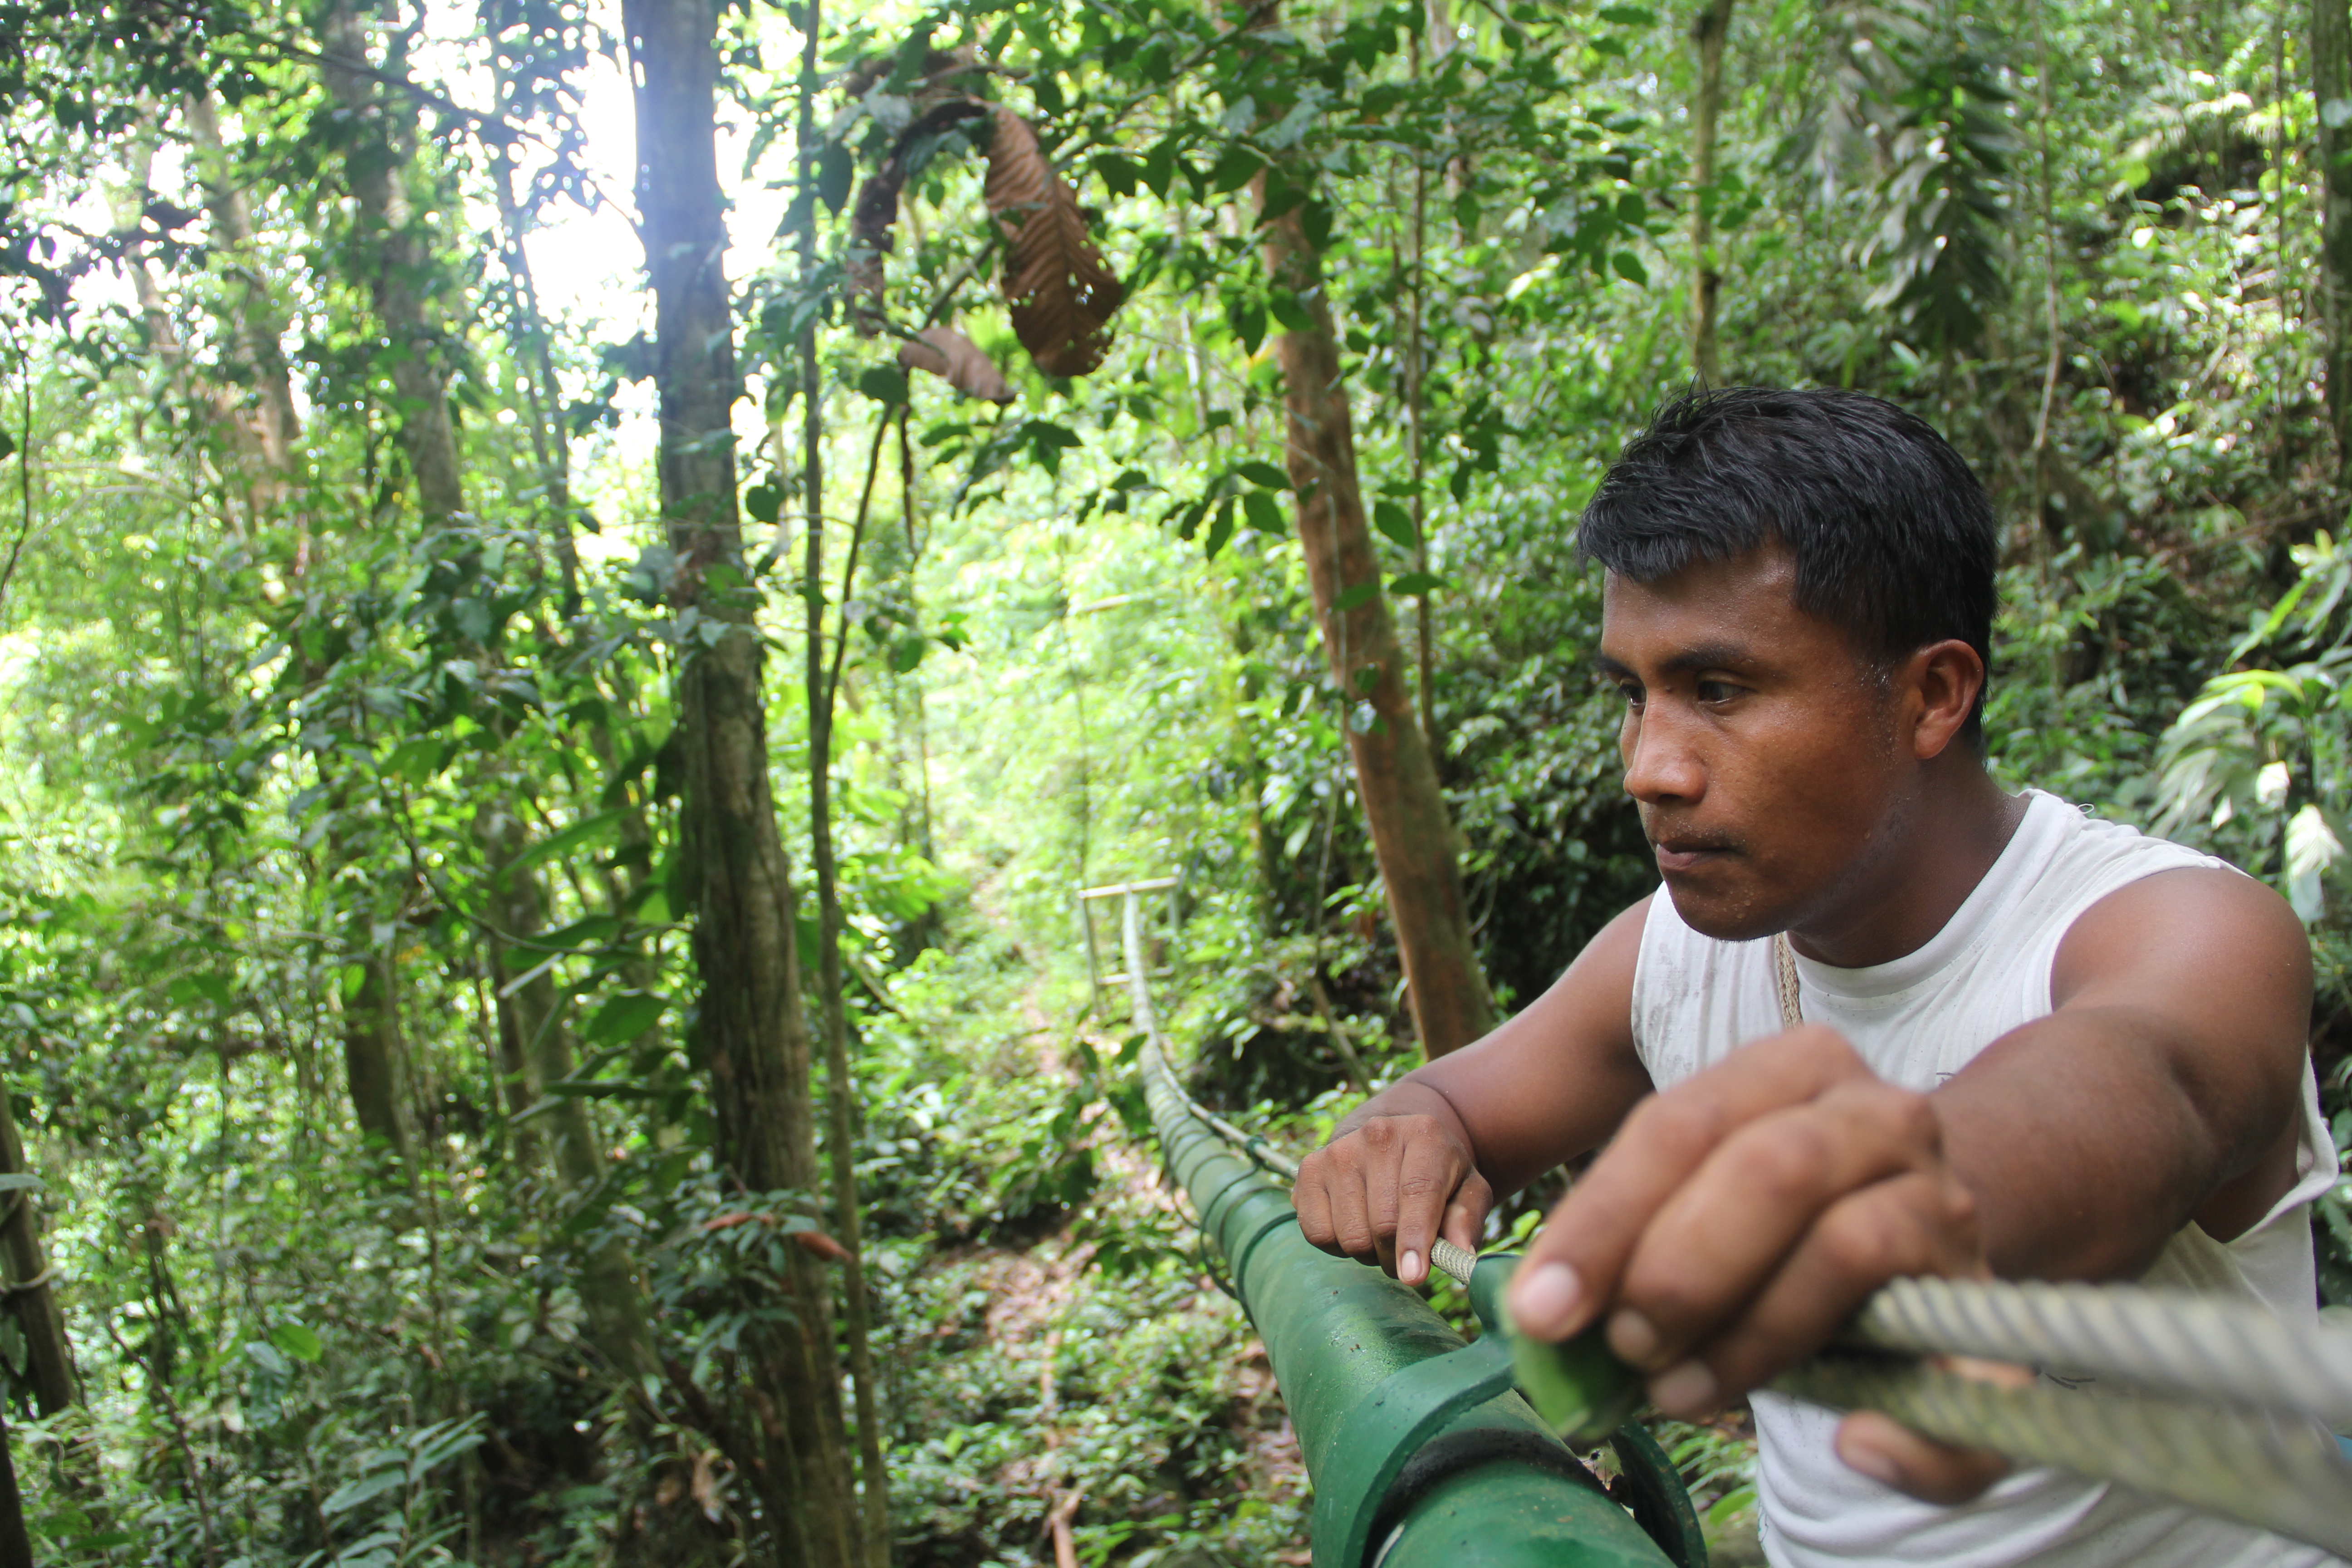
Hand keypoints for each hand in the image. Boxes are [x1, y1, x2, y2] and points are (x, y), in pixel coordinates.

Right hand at [1294, 1109, 1493, 1286]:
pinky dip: (1338, 1246)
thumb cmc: (1434, 1173)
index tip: (1414, 1276)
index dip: (1415, 1238)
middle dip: (1397, 1256)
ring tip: (1381, 1235)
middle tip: (1408, 1257)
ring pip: (1350, 1236)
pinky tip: (1354, 1226)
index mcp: (1424, 1135)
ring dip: (1369, 1253)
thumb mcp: (1466, 1190)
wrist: (1390, 1142)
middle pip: (1383, 1223)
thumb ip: (1466, 1220)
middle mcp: (1378, 1135)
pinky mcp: (1308, 1169)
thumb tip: (1461, 1254)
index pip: (1418, 1191)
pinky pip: (1317, 1234)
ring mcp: (1338, 1150)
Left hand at [1502, 1024, 2008, 1501]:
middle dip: (1680, 1269)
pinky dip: (1910, 1426)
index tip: (1541, 1309)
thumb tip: (1539, 1313)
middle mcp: (1882, 1115)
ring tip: (1679, 1391)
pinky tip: (1855, 1443)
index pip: (1680, 1124)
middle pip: (1773, 1170)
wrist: (1914, 1239)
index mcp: (1796, 1066)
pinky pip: (1965, 1371)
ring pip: (1852, 1249)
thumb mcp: (1696, 1202)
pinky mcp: (1992, 1306)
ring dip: (1753, 1335)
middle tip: (1624, 1346)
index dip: (1602, 1220)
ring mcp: (1947, 1203)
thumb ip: (1624, 1241)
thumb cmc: (1772, 1228)